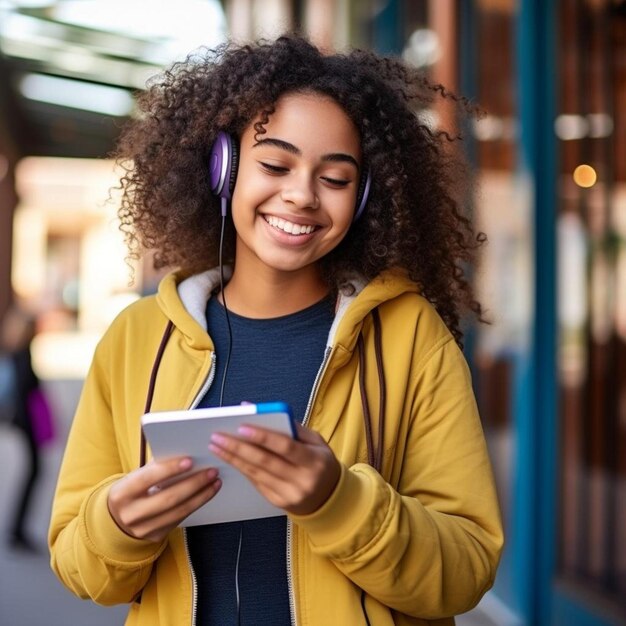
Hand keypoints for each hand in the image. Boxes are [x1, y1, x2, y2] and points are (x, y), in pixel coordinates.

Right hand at [107, 458, 220, 542]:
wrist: (117, 519)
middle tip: (212, 471)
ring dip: (201, 495)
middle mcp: (130, 514)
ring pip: (178, 511)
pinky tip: (207, 493)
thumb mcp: (135, 478)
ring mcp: (143, 529)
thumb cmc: (132, 490)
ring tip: (215, 481)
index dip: (170, 469)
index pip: (147, 478)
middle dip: (194, 484)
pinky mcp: (156, 536)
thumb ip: (155, 468)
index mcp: (121, 493)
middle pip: (168, 498)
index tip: (191, 460)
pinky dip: (196, 504)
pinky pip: (180, 519)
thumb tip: (185, 454)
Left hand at [209, 422, 339, 515]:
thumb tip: (260, 411)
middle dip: (238, 447)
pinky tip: (229, 458)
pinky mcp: (277, 502)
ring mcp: (288, 494)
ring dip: (233, 458)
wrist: (329, 498)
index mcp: (314, 461)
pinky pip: (256, 482)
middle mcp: (301, 480)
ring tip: (216, 446)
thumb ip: (291, 426)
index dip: (263, 437)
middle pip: (264, 461)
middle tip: (218, 436)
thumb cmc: (320, 462)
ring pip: (255, 473)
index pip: (285, 446)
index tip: (241, 426)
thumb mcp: (316, 442)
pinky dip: (241, 468)